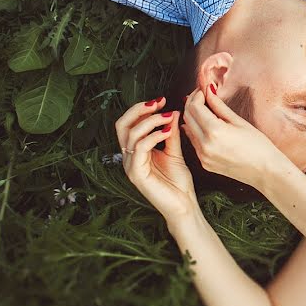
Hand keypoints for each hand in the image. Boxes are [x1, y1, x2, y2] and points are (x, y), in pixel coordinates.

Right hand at [115, 97, 198, 223]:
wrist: (183, 205)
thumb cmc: (178, 182)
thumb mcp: (174, 151)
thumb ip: (170, 133)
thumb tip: (172, 112)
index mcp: (135, 151)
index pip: (128, 123)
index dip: (142, 109)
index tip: (162, 100)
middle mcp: (128, 156)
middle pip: (122, 124)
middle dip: (139, 110)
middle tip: (159, 103)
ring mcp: (130, 165)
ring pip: (131, 134)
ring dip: (151, 121)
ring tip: (169, 117)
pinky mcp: (136, 174)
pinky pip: (140, 148)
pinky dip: (154, 136)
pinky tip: (168, 132)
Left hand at [180, 87, 284, 189]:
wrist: (265, 172)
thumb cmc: (259, 147)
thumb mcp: (239, 122)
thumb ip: (219, 106)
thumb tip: (208, 91)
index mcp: (214, 131)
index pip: (194, 106)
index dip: (197, 94)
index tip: (204, 89)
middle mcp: (204, 145)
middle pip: (187, 117)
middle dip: (192, 103)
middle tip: (202, 96)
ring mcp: (203, 156)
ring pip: (188, 129)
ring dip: (193, 117)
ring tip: (205, 109)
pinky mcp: (204, 163)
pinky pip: (194, 142)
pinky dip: (196, 130)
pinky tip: (206, 125)